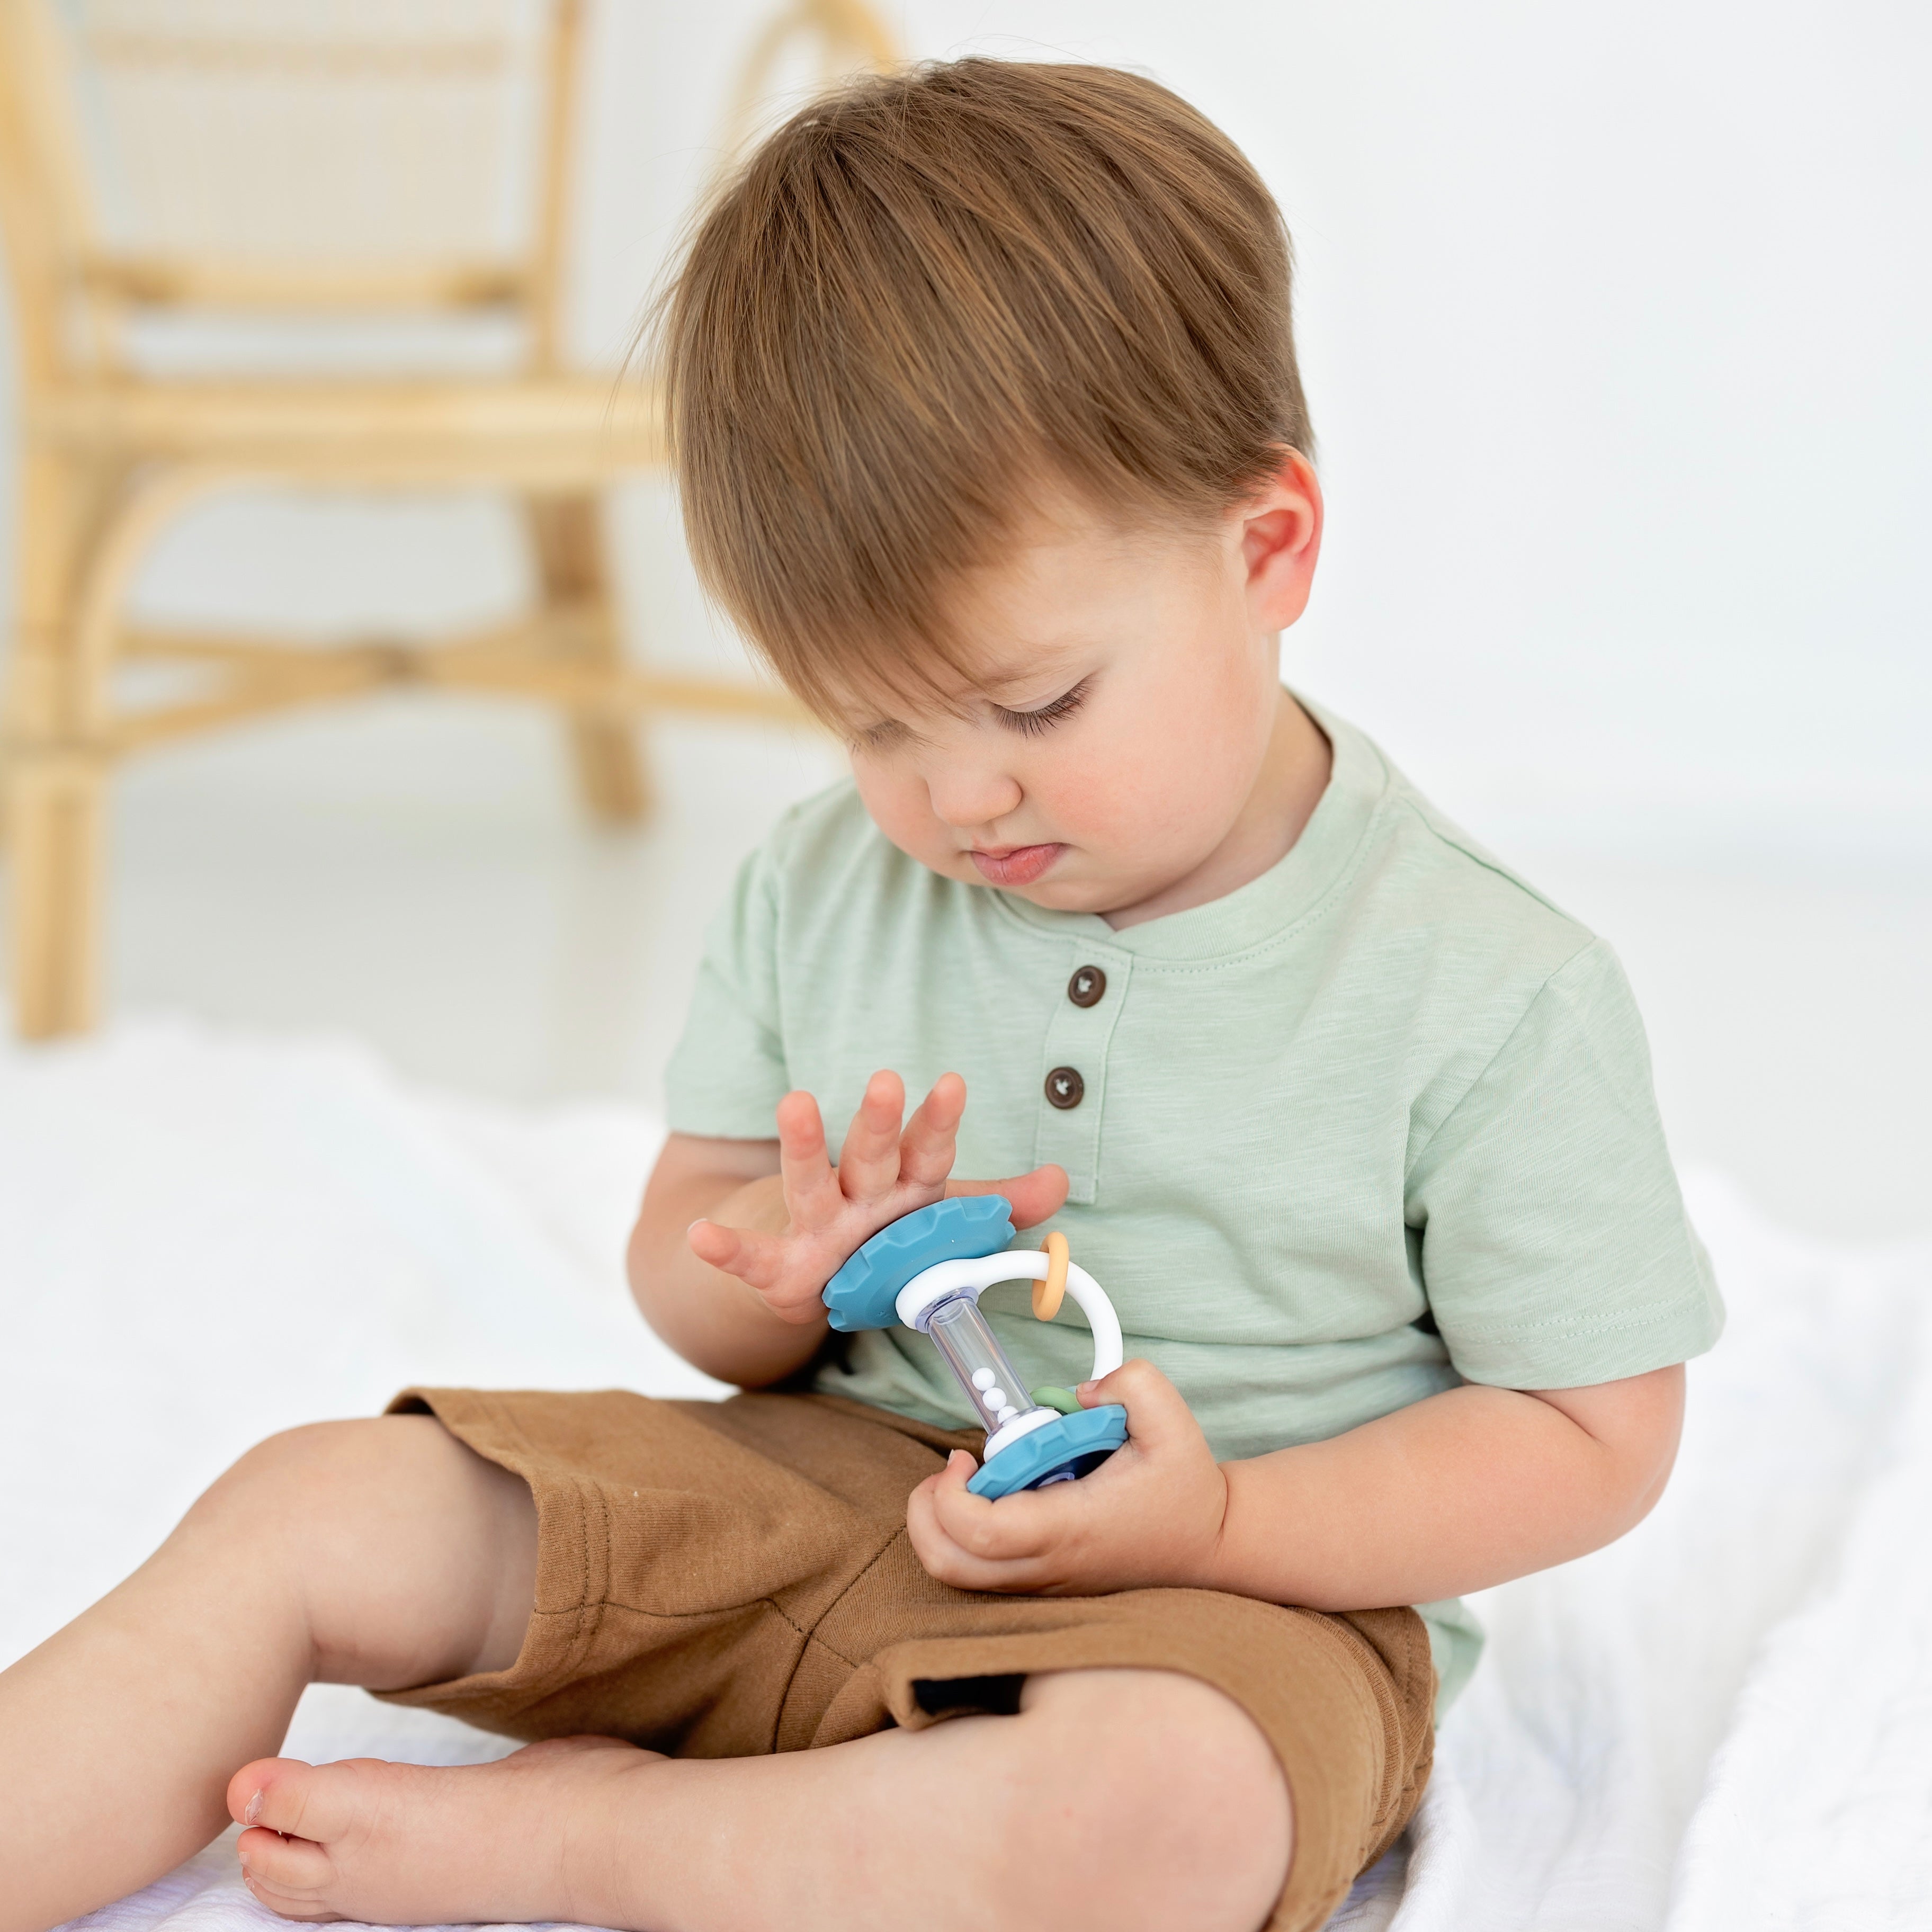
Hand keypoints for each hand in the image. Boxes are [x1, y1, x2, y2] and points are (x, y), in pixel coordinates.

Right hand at [686, 1069, 1067, 1324]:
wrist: (813, 1271)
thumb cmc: (884, 1234)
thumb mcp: (939, 1218)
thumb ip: (993, 1204)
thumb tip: (1059, 1180)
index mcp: (904, 1187)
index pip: (927, 1152)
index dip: (938, 1122)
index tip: (952, 1083)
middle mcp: (857, 1196)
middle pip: (870, 1155)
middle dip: (878, 1121)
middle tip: (886, 1079)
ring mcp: (815, 1226)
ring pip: (810, 1183)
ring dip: (803, 1145)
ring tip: (794, 1102)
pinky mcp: (780, 1268)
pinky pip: (750, 1259)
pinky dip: (725, 1248)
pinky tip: (702, 1236)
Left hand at [905, 1360, 1230, 1594]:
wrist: (1210, 1547)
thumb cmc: (1186, 1489)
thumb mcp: (1172, 1421)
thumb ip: (1130, 1384)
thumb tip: (1078, 1392)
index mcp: (1071, 1528)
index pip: (980, 1533)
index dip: (949, 1495)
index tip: (963, 1458)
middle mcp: (1048, 1565)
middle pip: (950, 1564)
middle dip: (925, 1513)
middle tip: (949, 1472)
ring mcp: (1043, 1582)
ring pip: (958, 1575)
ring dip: (940, 1526)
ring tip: (964, 1483)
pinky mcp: (1043, 1585)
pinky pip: (980, 1574)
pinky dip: (963, 1538)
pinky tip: (994, 1497)